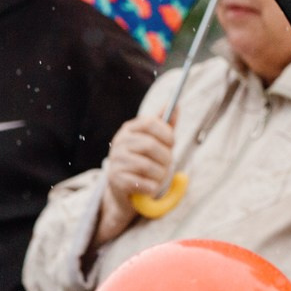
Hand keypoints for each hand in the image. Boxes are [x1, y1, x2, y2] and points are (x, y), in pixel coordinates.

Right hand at [95, 114, 176, 246]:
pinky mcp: (115, 179)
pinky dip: (152, 187)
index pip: (151, 123)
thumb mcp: (156, 140)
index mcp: (129, 128)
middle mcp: (119, 142)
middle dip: (166, 158)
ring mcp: (115, 160)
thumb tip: (175, 103)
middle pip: (150, 145)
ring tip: (159, 177)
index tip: (172, 144)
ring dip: (160, 175)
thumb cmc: (146, 159)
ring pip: (147, 166)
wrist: (127, 187)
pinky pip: (142, 183)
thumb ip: (166, 124)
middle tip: (168, 165)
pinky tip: (150, 187)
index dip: (167, 134)